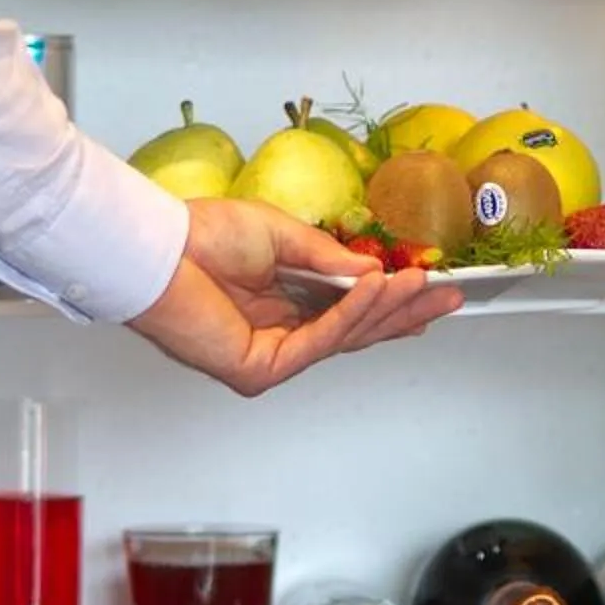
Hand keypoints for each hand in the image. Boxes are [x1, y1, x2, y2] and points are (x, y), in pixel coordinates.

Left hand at [130, 194, 462, 395]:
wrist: (156, 250)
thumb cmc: (199, 238)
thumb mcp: (281, 235)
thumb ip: (328, 257)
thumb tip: (371, 267)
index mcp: (280, 305)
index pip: (346, 312)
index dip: (390, 302)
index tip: (429, 288)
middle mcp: (278, 335)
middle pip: (355, 331)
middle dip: (404, 312)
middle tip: (448, 297)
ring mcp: (270, 358)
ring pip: (343, 336)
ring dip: (387, 308)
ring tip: (423, 286)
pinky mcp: (260, 369)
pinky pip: (319, 339)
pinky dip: (352, 313)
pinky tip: (379, 287)